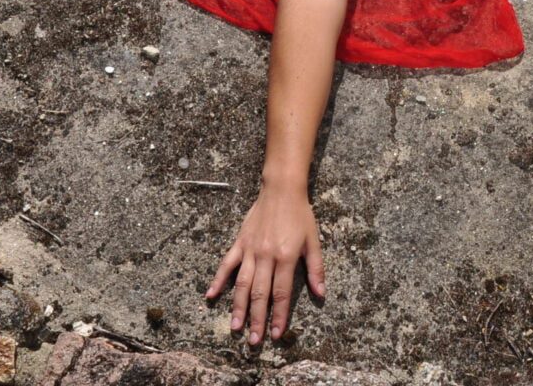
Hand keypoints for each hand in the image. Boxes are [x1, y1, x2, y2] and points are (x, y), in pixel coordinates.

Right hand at [205, 184, 324, 344]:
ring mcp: (250, 250)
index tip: (276, 333)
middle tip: (254, 341)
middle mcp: (266, 256)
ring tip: (235, 327)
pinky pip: (227, 264)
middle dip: (257, 319)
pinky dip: (219, 280)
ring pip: (243, 284)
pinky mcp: (239, 243)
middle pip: (260, 294)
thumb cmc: (300, 216)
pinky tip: (211, 296)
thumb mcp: (314, 241)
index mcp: (286, 257)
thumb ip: (316, 268)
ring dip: (239, 307)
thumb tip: (321, 293)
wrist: (282, 190)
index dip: (279, 315)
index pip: (281, 293)